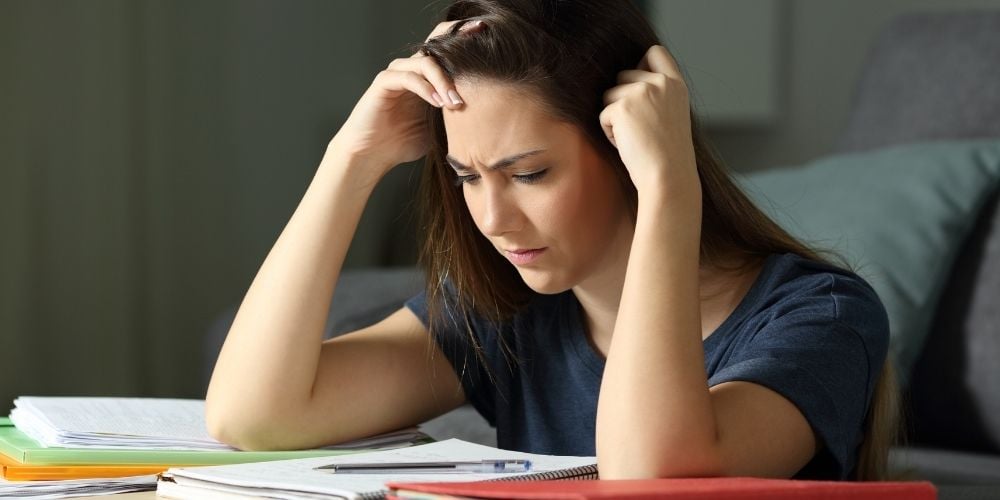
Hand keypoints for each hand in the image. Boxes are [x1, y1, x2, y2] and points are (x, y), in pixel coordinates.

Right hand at [326, 20, 484, 181]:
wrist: (372, 156)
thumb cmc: (403, 143)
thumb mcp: (439, 129)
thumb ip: (455, 116)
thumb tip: (487, 114)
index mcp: (428, 79)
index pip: (447, 54)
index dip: (465, 46)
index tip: (489, 50)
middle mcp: (412, 71)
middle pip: (437, 48)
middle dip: (459, 50)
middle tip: (479, 66)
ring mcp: (397, 74)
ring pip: (424, 62)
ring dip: (443, 81)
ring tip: (455, 103)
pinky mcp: (383, 82)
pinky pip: (407, 77)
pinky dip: (425, 88)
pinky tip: (437, 103)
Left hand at [599, 45, 697, 194]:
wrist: (668, 176)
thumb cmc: (668, 156)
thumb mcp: (672, 115)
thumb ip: (657, 95)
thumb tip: (625, 81)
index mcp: (677, 85)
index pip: (656, 53)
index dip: (641, 63)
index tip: (638, 85)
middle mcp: (660, 83)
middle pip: (623, 76)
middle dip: (621, 100)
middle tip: (639, 128)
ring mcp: (641, 92)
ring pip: (609, 95)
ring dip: (614, 118)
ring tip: (635, 138)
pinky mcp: (622, 106)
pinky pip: (602, 115)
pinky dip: (609, 132)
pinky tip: (627, 144)